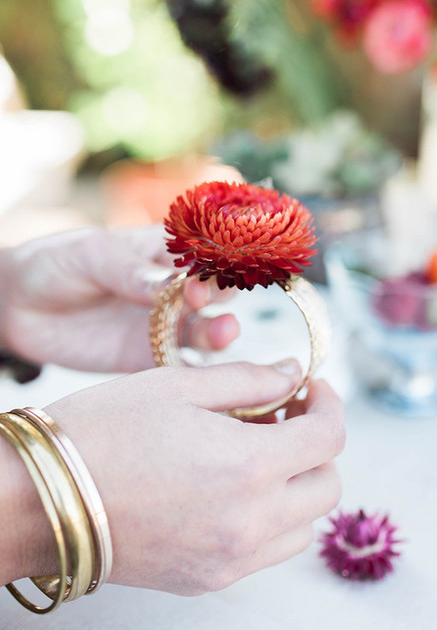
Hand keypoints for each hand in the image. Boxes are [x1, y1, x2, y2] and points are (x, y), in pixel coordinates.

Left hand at [0, 226, 238, 371]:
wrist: (18, 306)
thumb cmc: (57, 263)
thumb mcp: (92, 255)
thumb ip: (131, 272)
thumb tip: (174, 284)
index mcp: (164, 252)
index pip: (203, 254)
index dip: (211, 263)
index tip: (201, 276)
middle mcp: (173, 289)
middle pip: (215, 293)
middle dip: (219, 297)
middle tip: (203, 301)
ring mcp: (163, 325)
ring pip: (204, 331)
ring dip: (217, 332)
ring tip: (224, 332)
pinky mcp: (148, 358)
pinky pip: (180, 366)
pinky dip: (196, 373)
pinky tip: (206, 376)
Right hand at [30, 363, 343, 594]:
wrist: (41, 499)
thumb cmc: (104, 431)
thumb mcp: (179, 384)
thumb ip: (249, 379)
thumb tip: (292, 374)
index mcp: (249, 467)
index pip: (329, 438)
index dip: (329, 404)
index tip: (311, 387)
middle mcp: (250, 523)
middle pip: (327, 487)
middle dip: (316, 445)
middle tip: (282, 417)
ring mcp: (230, 560)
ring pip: (303, 525)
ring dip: (296, 485)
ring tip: (255, 453)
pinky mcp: (207, 581)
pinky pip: (266, 552)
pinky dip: (269, 519)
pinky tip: (230, 488)